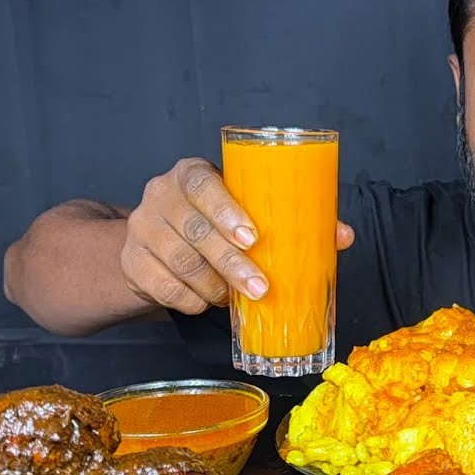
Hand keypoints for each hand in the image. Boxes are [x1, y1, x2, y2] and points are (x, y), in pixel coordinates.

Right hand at [121, 157, 354, 313]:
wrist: (154, 243)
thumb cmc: (212, 222)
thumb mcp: (242, 210)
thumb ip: (290, 219)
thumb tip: (342, 236)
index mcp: (190, 174)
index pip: (202, 184)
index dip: (226, 211)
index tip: (253, 238)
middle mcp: (160, 196)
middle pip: (195, 232)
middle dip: (232, 264)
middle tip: (260, 288)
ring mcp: (142, 229)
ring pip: (181, 263)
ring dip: (215, 286)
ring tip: (235, 296)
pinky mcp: (132, 263)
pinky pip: (165, 289)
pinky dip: (191, 300)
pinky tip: (207, 300)